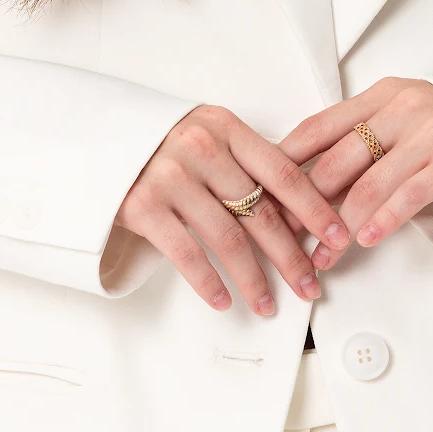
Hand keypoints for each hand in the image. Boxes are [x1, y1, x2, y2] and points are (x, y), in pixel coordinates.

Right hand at [113, 104, 350, 316]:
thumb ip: (245, 161)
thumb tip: (295, 209)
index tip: (337, 237)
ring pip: (228, 239)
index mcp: (227, 129)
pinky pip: (186, 253)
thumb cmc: (161, 141)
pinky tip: (224, 300)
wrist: (95, 138)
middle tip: (310, 285)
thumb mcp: (208, 134)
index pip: (284, 173)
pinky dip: (209, 282)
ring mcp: (170, 177)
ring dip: (254, 279)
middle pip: (261, 213)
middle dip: (291, 257)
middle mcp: (202, 149)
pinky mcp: (141, 206)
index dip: (316, 210)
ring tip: (268, 303)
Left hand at [276, 79, 432, 265]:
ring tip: (324, 254)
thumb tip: (304, 179)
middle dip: (306, 206)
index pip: (318, 128)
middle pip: (337, 161)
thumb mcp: (402, 119)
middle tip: (285, 236)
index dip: (285, 164)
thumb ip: (362, 138)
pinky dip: (384, 220)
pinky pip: (410, 194)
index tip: (263, 194)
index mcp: (381, 94)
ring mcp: (431, 132)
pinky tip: (368, 239)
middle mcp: (402, 107)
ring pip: (369, 185)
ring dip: (341, 227)